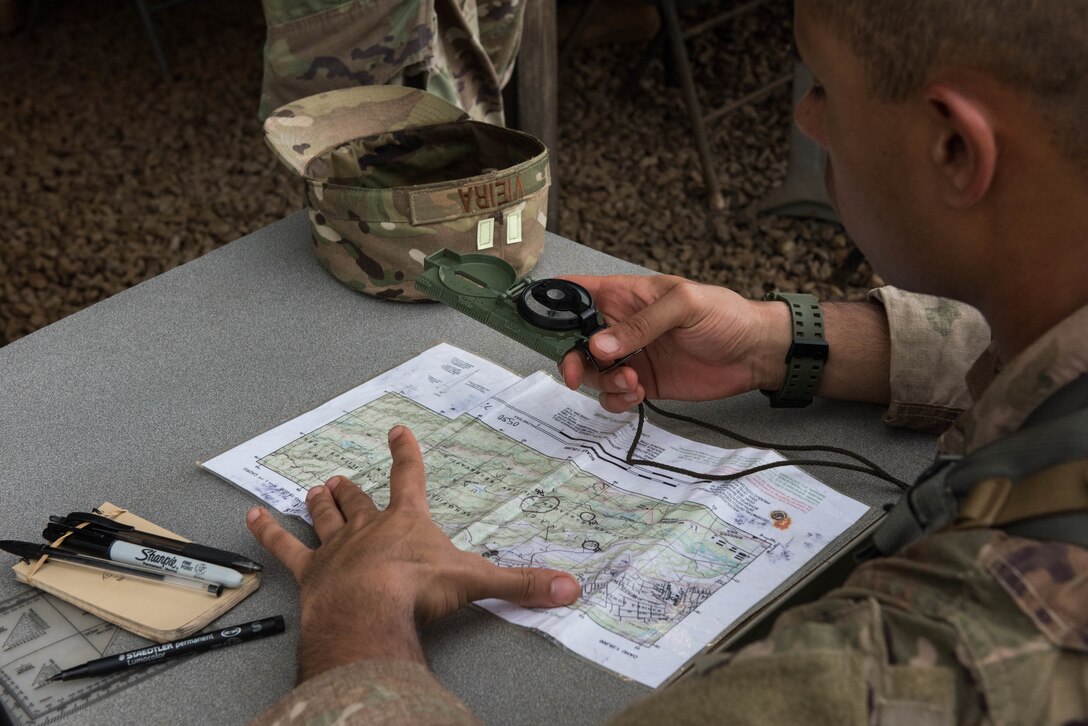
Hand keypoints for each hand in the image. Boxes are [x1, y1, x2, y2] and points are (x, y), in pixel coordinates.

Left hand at [245, 425, 581, 681]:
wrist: (370, 609)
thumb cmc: (417, 590)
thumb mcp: (477, 581)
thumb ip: (523, 583)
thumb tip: (570, 586)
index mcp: (407, 522)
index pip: (408, 477)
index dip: (404, 453)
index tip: (397, 431)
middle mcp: (369, 528)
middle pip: (359, 500)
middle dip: (352, 488)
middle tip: (341, 477)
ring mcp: (336, 548)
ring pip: (325, 517)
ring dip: (320, 504)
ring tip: (312, 489)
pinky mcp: (310, 572)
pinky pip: (285, 546)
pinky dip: (267, 531)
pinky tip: (250, 517)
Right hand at [559, 275, 788, 411]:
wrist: (756, 353)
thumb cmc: (725, 315)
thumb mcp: (684, 305)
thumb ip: (640, 324)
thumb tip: (600, 345)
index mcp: (626, 295)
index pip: (577, 293)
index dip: (551, 304)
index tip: (535, 324)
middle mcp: (622, 325)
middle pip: (575, 341)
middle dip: (572, 359)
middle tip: (580, 374)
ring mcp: (632, 356)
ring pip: (593, 372)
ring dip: (602, 382)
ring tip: (632, 383)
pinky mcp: (644, 382)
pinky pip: (614, 394)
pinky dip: (617, 399)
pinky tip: (638, 394)